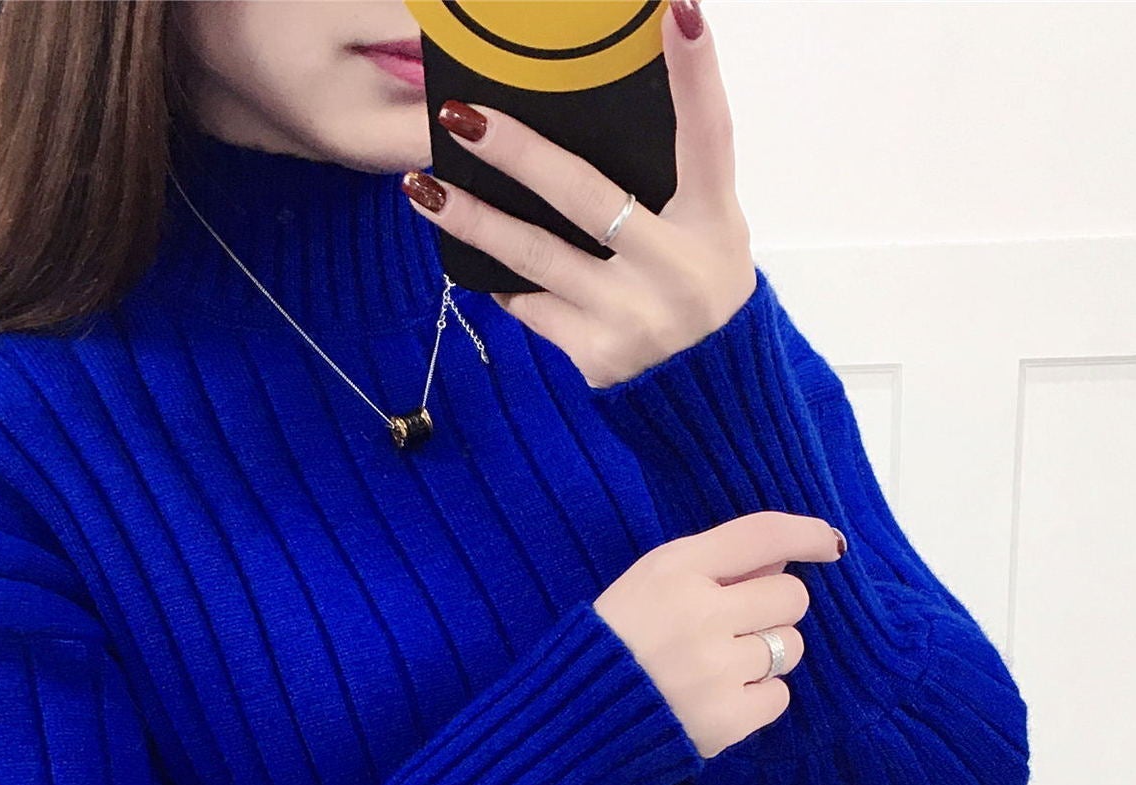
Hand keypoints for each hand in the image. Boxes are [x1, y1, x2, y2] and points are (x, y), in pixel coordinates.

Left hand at [398, 0, 756, 390]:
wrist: (709, 396)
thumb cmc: (697, 290)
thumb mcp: (707, 231)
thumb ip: (662, 180)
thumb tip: (578, 116)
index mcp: (714, 221)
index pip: (709, 133)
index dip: (695, 70)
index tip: (674, 8)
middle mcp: (676, 268)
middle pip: (586, 195)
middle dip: (520, 153)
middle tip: (465, 116)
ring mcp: (634, 316)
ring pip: (535, 255)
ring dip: (472, 218)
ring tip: (422, 187)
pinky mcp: (598, 355)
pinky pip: (530, 305)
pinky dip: (498, 277)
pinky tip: (461, 254)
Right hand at [594, 511, 843, 759]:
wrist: (576, 721)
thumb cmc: (617, 642)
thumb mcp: (652, 583)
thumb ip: (717, 566)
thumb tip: (785, 558)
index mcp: (676, 570)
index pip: (762, 535)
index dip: (806, 534)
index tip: (829, 545)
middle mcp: (700, 614)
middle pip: (790, 596)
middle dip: (773, 609)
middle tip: (736, 629)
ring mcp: (715, 670)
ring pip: (790, 648)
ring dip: (766, 656)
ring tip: (721, 667)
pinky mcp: (725, 719)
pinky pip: (779, 696)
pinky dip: (758, 698)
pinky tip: (720, 698)